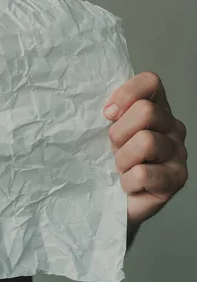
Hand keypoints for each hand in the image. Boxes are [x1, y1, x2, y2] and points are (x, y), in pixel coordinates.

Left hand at [105, 72, 187, 226]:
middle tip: (114, 150)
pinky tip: (128, 185)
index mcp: (155, 108)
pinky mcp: (177, 179)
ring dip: (122, 159)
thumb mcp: (104, 131)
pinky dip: (127, 181)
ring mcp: (178, 153)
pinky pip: (144, 173)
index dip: (126, 94)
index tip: (107, 114)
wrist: (112, 200)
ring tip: (121, 168)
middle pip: (145, 111)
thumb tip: (108, 109)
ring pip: (146, 142)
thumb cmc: (107, 162)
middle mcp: (172, 126)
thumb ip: (110, 112)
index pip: (150, 81)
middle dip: (119, 133)